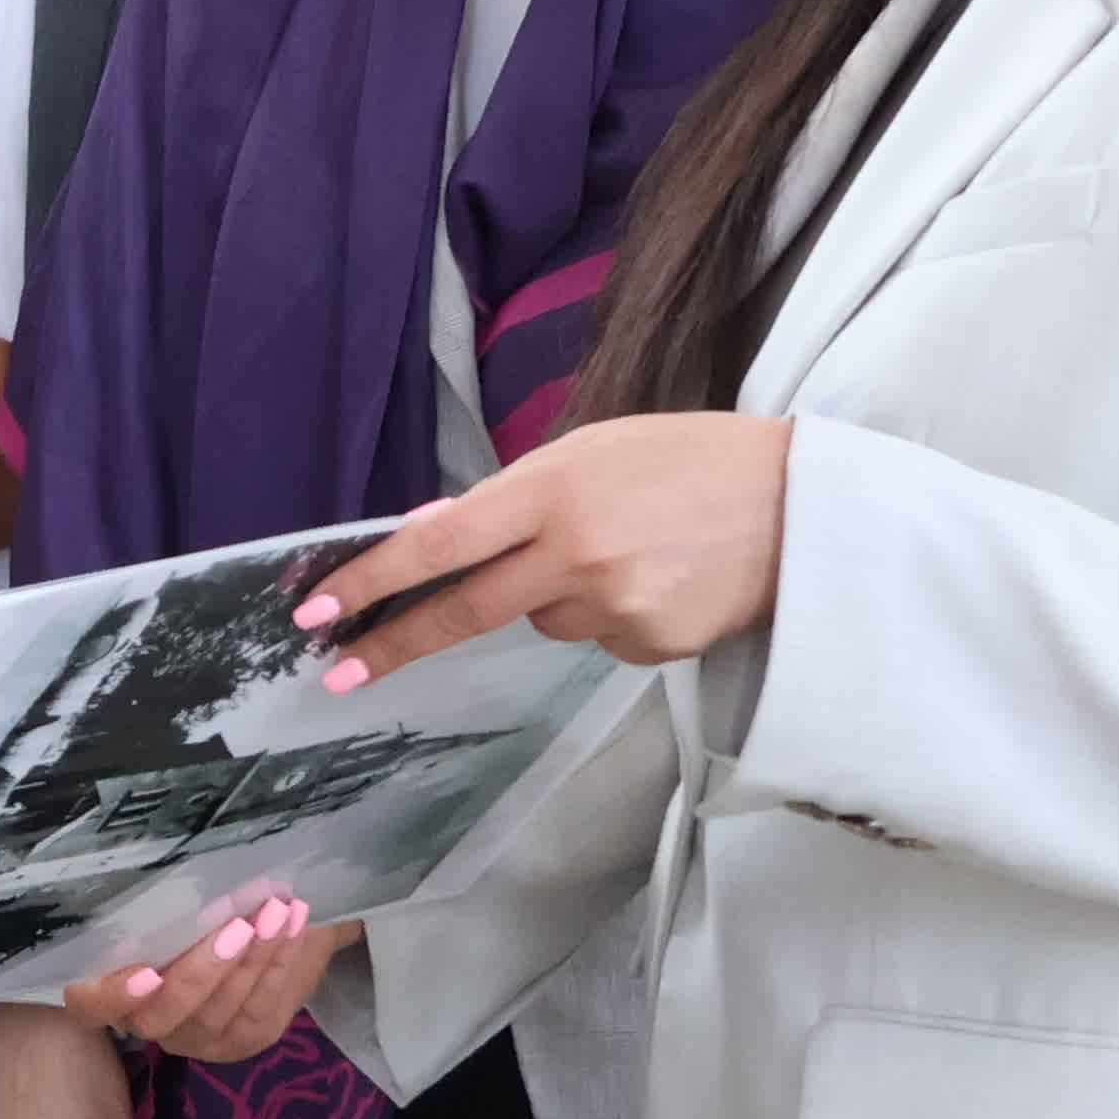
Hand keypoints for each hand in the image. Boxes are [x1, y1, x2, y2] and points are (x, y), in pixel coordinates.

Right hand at [55, 896, 345, 1064]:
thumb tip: (157, 856)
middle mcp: (150, 1022)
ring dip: (252, 959)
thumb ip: (157, 897)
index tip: (148, 972)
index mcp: (114, 986)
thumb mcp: (176, 898)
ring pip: (218, 1012)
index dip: (111, 996)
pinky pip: (259, 1008)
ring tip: (276, 910)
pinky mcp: (244, 1041)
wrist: (267, 927)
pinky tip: (293, 925)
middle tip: (238, 924)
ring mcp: (199, 1039)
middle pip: (164, 1015)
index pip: (90, 1006)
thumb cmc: (206, 903)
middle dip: (203, 971)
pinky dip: (277, 964)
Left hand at [288, 411, 796, 685]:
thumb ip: (513, 495)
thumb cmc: (689, 458)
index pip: (439, 545)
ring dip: (554, 595)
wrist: (802, 504)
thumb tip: (434, 534)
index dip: (372, 581)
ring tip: (627, 550)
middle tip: (342, 669)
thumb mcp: (593, 449)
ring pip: (541, 621)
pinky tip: (659, 579)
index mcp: (553, 491)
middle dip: (396, 641)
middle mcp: (576, 555)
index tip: (317, 612)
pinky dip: (610, 615)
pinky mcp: (651, 646)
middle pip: (464, 611)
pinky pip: (599, 639)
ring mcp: (615, 607)